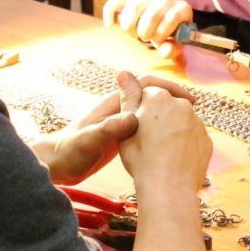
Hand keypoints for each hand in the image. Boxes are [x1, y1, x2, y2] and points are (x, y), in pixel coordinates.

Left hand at [34, 74, 194, 184]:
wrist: (56, 165)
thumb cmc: (68, 153)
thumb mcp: (88, 142)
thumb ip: (108, 130)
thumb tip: (131, 118)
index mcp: (112, 104)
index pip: (144, 85)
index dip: (167, 88)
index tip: (186, 100)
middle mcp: (118, 109)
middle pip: (151, 94)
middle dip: (173, 98)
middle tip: (194, 111)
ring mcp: (119, 122)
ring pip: (150, 110)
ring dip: (168, 113)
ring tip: (188, 124)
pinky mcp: (120, 136)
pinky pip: (146, 126)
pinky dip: (161, 129)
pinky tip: (170, 143)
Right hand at [102, 0, 192, 57]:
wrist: (164, 18)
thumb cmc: (171, 33)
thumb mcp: (175, 44)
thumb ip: (172, 50)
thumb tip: (164, 52)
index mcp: (182, 8)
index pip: (172, 17)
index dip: (162, 33)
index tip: (158, 42)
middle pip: (151, 14)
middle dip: (144, 32)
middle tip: (144, 38)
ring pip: (133, 7)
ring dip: (130, 26)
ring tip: (133, 33)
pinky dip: (110, 11)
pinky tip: (109, 25)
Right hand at [116, 71, 212, 194]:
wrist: (168, 189)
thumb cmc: (141, 159)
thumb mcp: (127, 127)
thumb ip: (128, 98)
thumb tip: (124, 72)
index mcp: (159, 98)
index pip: (148, 97)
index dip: (140, 112)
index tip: (136, 129)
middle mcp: (182, 105)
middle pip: (167, 107)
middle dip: (158, 119)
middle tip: (147, 143)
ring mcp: (198, 123)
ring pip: (181, 123)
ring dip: (173, 132)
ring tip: (161, 154)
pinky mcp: (207, 140)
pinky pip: (192, 138)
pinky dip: (184, 146)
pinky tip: (174, 161)